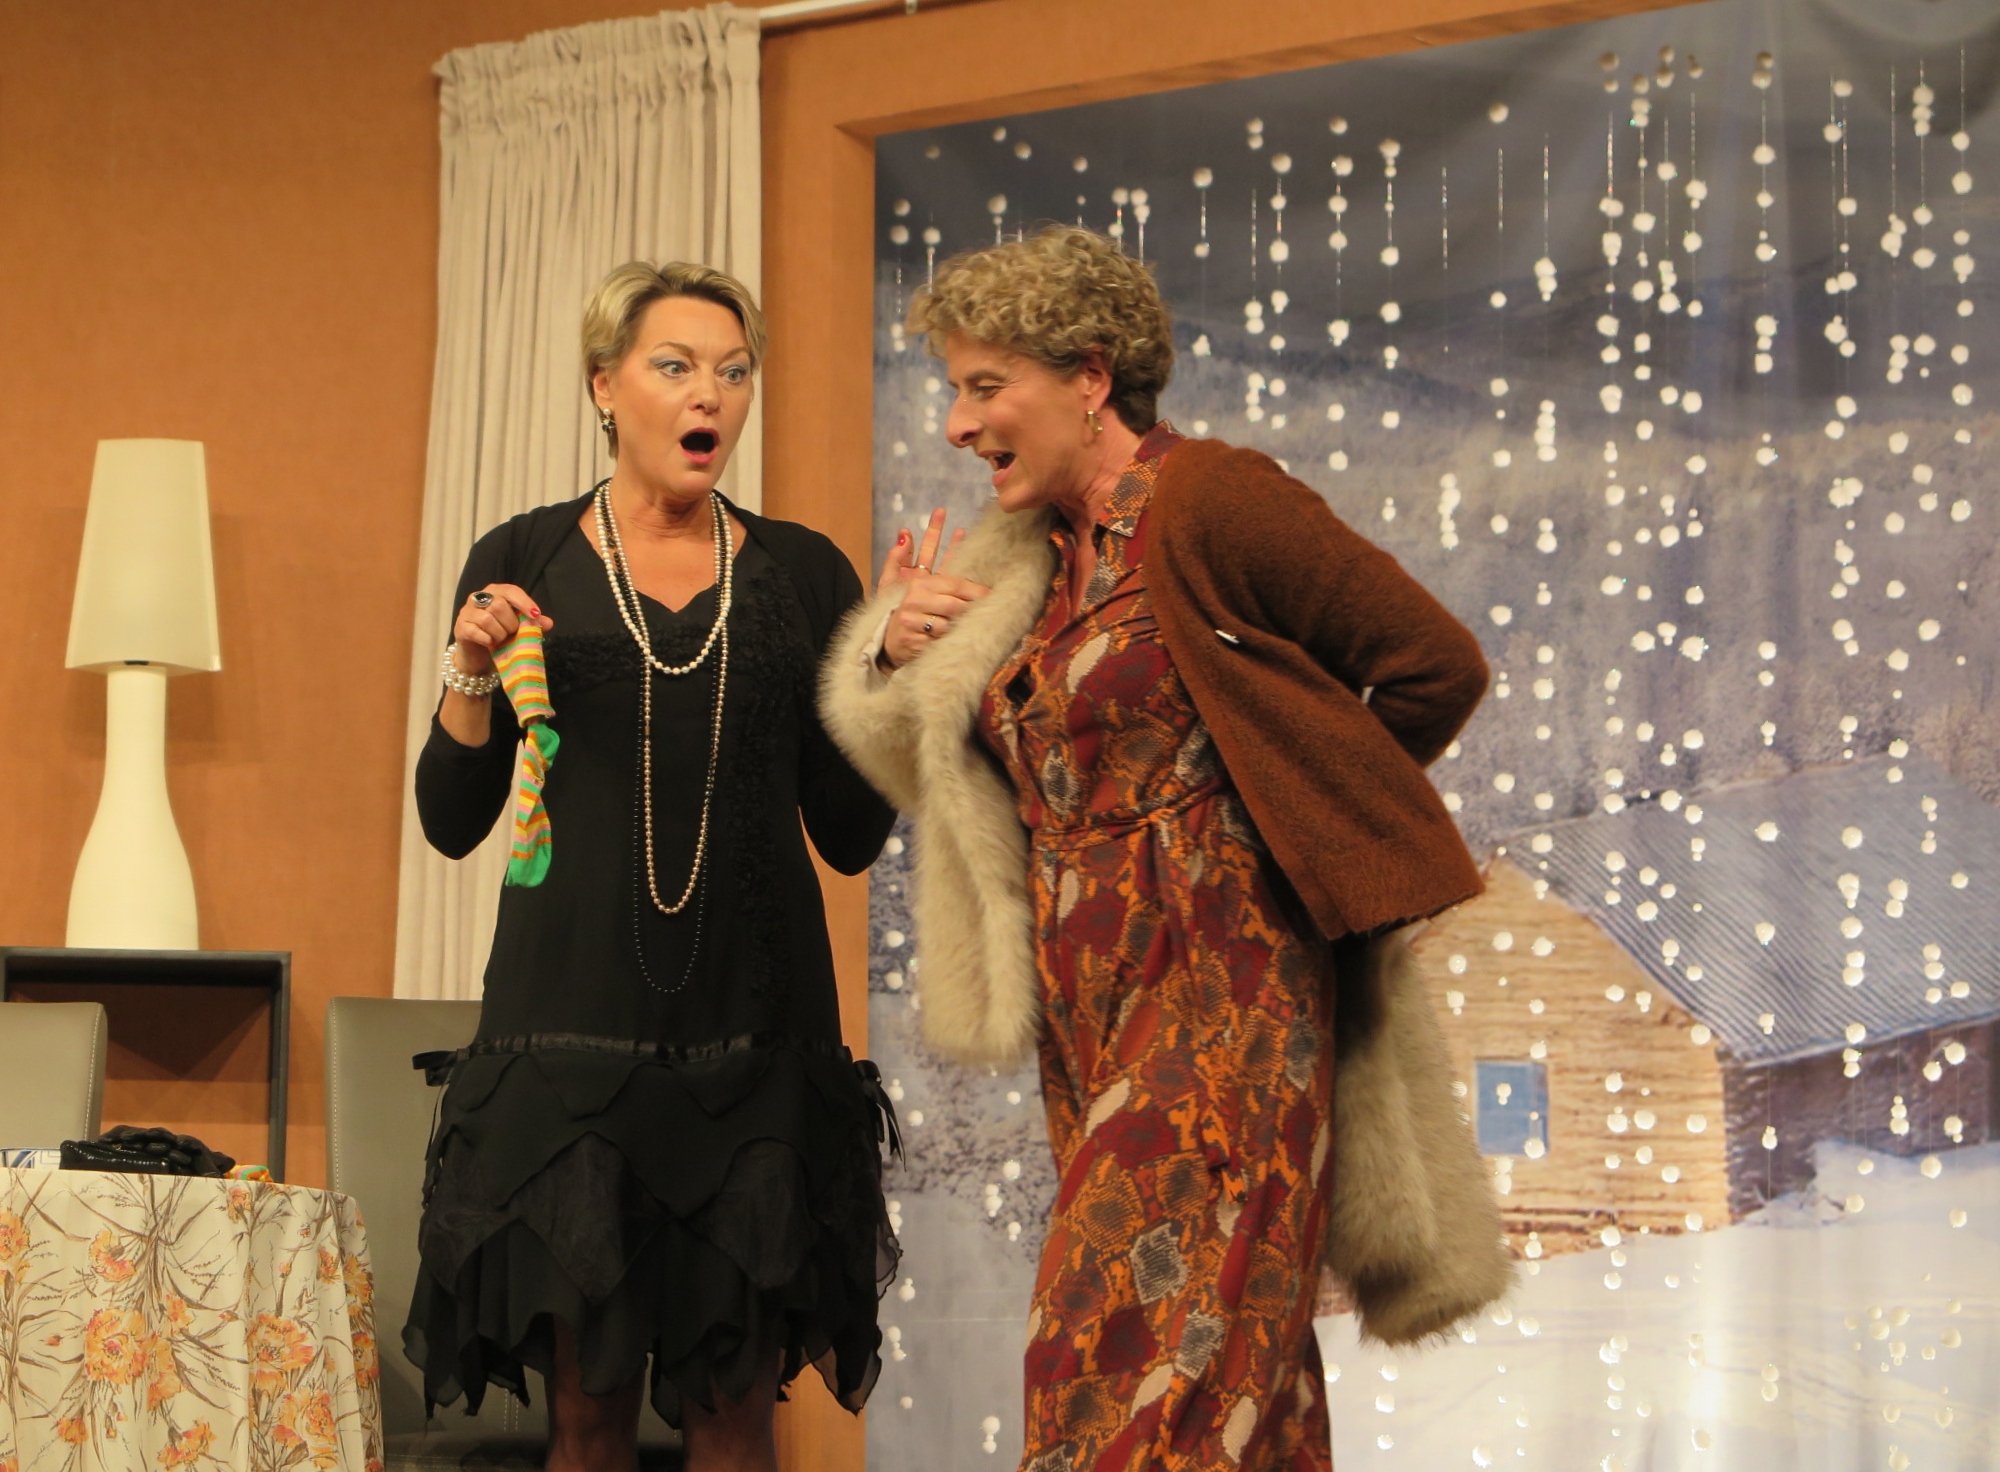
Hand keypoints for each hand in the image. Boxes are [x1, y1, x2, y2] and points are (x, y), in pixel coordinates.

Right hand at [450, 584, 553, 680]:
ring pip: (487, 619)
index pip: (510, 591)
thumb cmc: (500, 635)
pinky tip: (490, 643)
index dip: (524, 602)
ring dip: (499, 633)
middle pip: (499, 605)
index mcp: (495, 592)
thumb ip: (532, 623)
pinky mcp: (460, 628)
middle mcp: (478, 598)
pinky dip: (487, 640)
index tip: (535, 614)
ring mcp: (467, 612)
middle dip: (510, 623)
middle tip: (512, 633)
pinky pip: (475, 632)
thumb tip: (548, 623)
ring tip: (500, 639)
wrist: (479, 655)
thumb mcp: (519, 628)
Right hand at [876, 509, 988, 669]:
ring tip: (976, 622)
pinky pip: (939, 640)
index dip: (974, 588)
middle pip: (954, 603)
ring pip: (948, 623)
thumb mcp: (892, 581)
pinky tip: (957, 639)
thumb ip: (898, 556)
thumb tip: (905, 533)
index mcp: (916, 583)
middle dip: (973, 606)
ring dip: (962, 624)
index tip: (990, 590)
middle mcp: (914, 600)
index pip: (952, 581)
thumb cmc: (895, 609)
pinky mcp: (913, 640)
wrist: (883, 641)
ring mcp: (913, 621)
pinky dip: (949, 639)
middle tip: (990, 606)